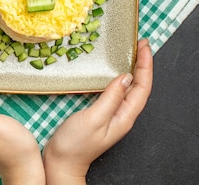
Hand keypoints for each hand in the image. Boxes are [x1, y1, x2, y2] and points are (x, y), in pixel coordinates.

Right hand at [42, 38, 153, 184]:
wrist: (60, 163)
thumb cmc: (74, 144)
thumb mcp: (93, 118)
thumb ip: (110, 98)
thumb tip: (125, 77)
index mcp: (124, 116)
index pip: (142, 87)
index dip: (145, 65)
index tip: (143, 45)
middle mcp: (122, 115)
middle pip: (139, 86)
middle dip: (142, 64)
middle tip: (139, 43)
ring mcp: (112, 115)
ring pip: (127, 88)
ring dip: (131, 69)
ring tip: (129, 52)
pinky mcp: (100, 114)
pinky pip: (114, 92)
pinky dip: (116, 77)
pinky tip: (110, 70)